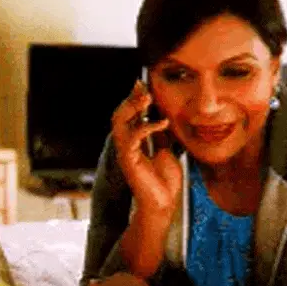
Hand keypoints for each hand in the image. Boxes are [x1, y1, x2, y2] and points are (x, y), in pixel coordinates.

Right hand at [111, 80, 181, 218]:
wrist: (163, 203)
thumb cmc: (164, 180)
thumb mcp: (167, 149)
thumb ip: (162, 134)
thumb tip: (164, 115)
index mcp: (134, 140)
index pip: (129, 113)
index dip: (134, 97)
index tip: (142, 82)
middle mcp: (126, 144)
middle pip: (120, 114)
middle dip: (130, 98)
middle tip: (142, 86)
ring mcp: (125, 152)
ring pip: (119, 123)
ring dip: (132, 108)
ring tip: (147, 98)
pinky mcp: (128, 161)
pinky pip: (131, 139)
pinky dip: (145, 127)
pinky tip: (161, 123)